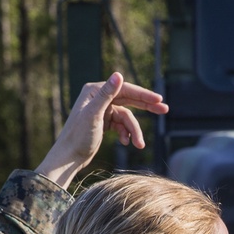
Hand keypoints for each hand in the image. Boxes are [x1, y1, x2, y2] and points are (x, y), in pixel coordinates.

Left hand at [35, 73, 168, 188]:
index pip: (124, 89)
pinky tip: (126, 143)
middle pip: (128, 99)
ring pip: (126, 116)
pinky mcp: (104, 122)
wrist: (69, 157)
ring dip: (134, 130)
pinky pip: (121, 125)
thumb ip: (106, 94)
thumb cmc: (78, 137)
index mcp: (94, 91)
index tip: (159, 100)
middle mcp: (98, 97)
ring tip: (139, 145)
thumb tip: (118, 75)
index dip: (143, 94)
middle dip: (146, 106)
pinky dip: (126, 134)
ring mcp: (102, 110)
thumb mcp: (93, 115)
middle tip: (164, 109)